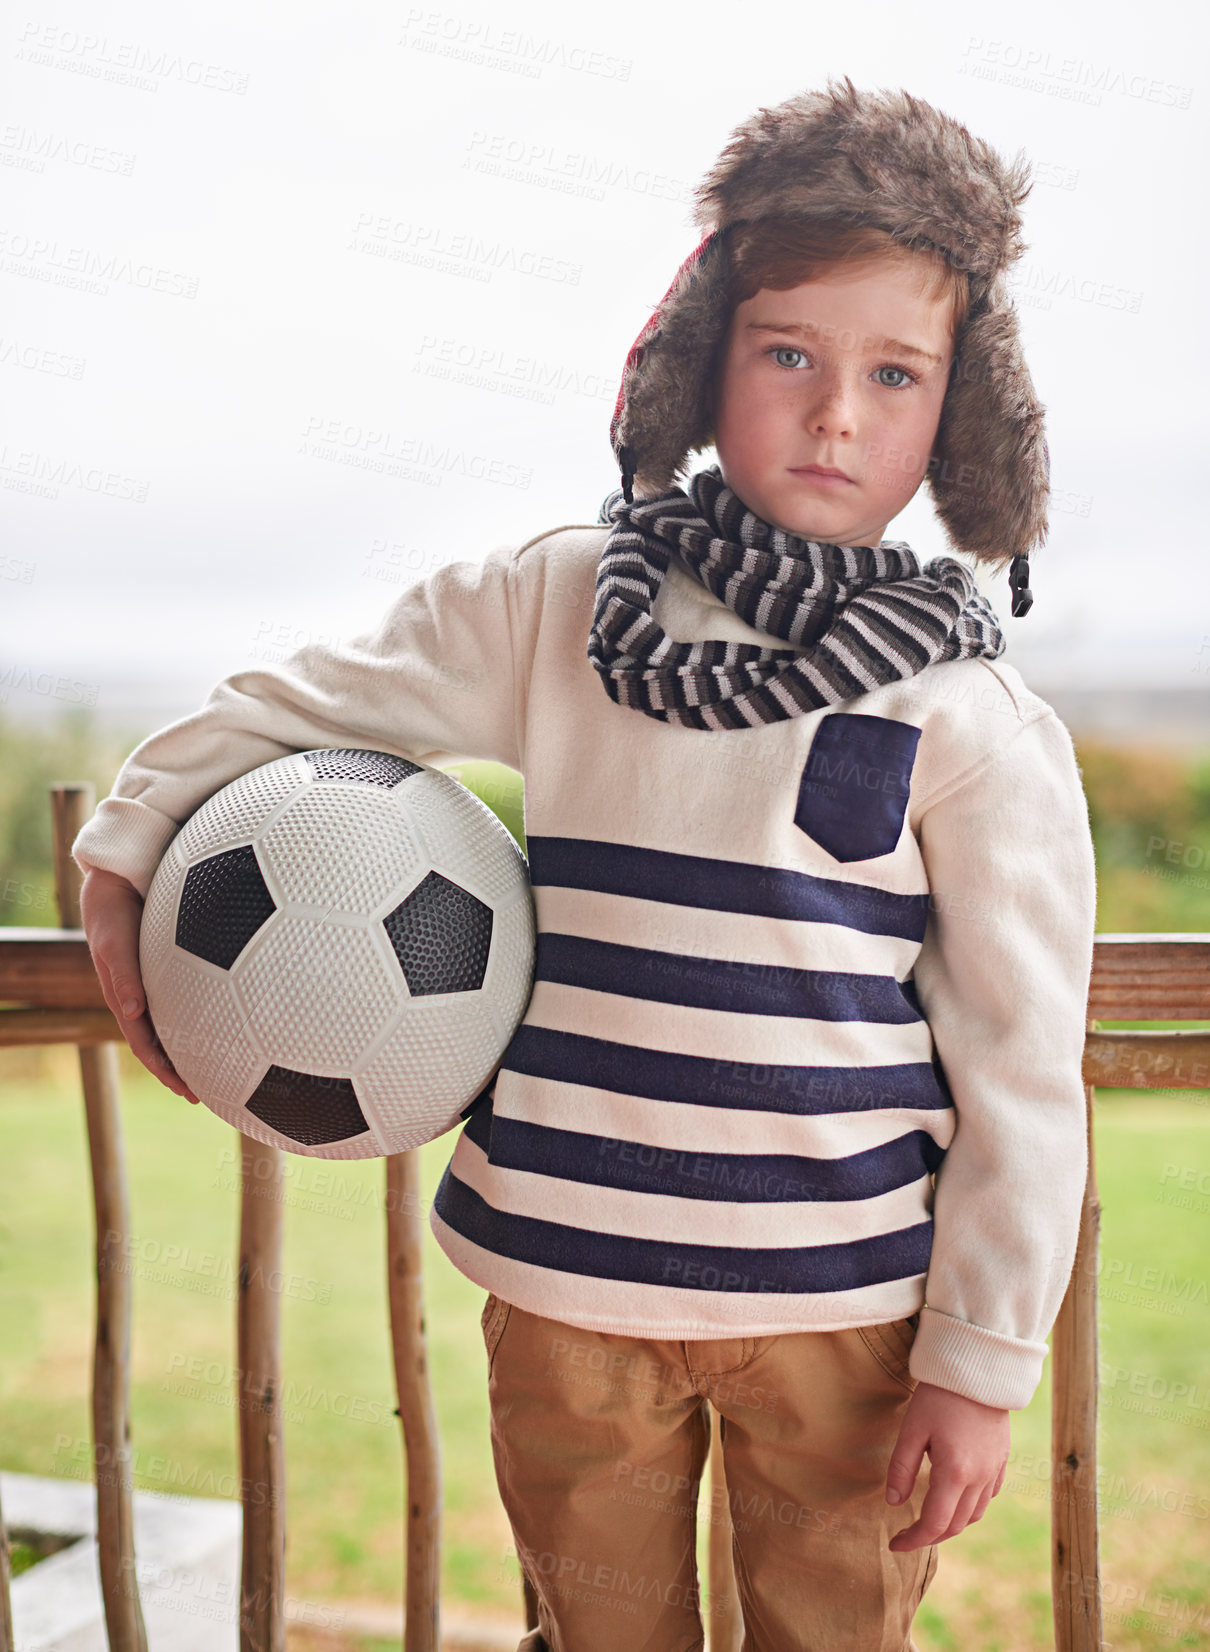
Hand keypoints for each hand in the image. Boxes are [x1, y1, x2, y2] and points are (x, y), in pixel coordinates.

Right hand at [80, 866, 202, 1104]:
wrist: (117, 880)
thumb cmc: (113, 911)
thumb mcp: (114, 941)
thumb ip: (123, 973)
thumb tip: (135, 1010)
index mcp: (125, 998)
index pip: (145, 1045)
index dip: (164, 1070)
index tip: (186, 1091)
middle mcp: (141, 996)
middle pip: (161, 1042)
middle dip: (180, 1070)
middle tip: (207, 1094)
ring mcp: (154, 983)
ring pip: (174, 1024)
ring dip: (191, 1047)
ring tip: (219, 1067)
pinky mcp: (169, 967)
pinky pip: (185, 999)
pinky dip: (199, 1016)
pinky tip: (224, 1019)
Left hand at [884, 1379, 1008, 1549]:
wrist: (978, 1368)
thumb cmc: (940, 1395)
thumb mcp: (912, 1429)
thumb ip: (902, 1468)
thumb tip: (893, 1503)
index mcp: (956, 1473)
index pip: (934, 1523)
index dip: (913, 1539)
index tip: (894, 1545)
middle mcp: (980, 1478)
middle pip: (955, 1525)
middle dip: (930, 1534)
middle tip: (906, 1533)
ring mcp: (994, 1470)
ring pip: (975, 1514)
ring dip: (951, 1523)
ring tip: (929, 1518)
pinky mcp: (1001, 1459)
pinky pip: (988, 1496)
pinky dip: (971, 1506)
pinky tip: (956, 1497)